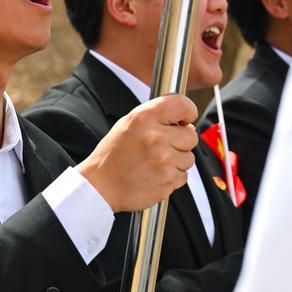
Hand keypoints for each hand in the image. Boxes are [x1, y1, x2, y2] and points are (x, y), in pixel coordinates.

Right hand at [76, 93, 199, 211]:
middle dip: (181, 141)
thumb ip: (155, 116)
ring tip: (155, 163)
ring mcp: (163, 161)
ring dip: (177, 161)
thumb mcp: (128, 123)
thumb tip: (184, 120)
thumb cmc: (113, 155)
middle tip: (163, 147)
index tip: (185, 119)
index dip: (188, 112)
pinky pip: (183, 176)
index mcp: (145, 118)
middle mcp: (156, 137)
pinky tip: (155, 175)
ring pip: (189, 158)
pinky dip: (172, 177)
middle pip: (191, 135)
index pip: (183, 105)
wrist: (100, 186)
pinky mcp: (167, 181)